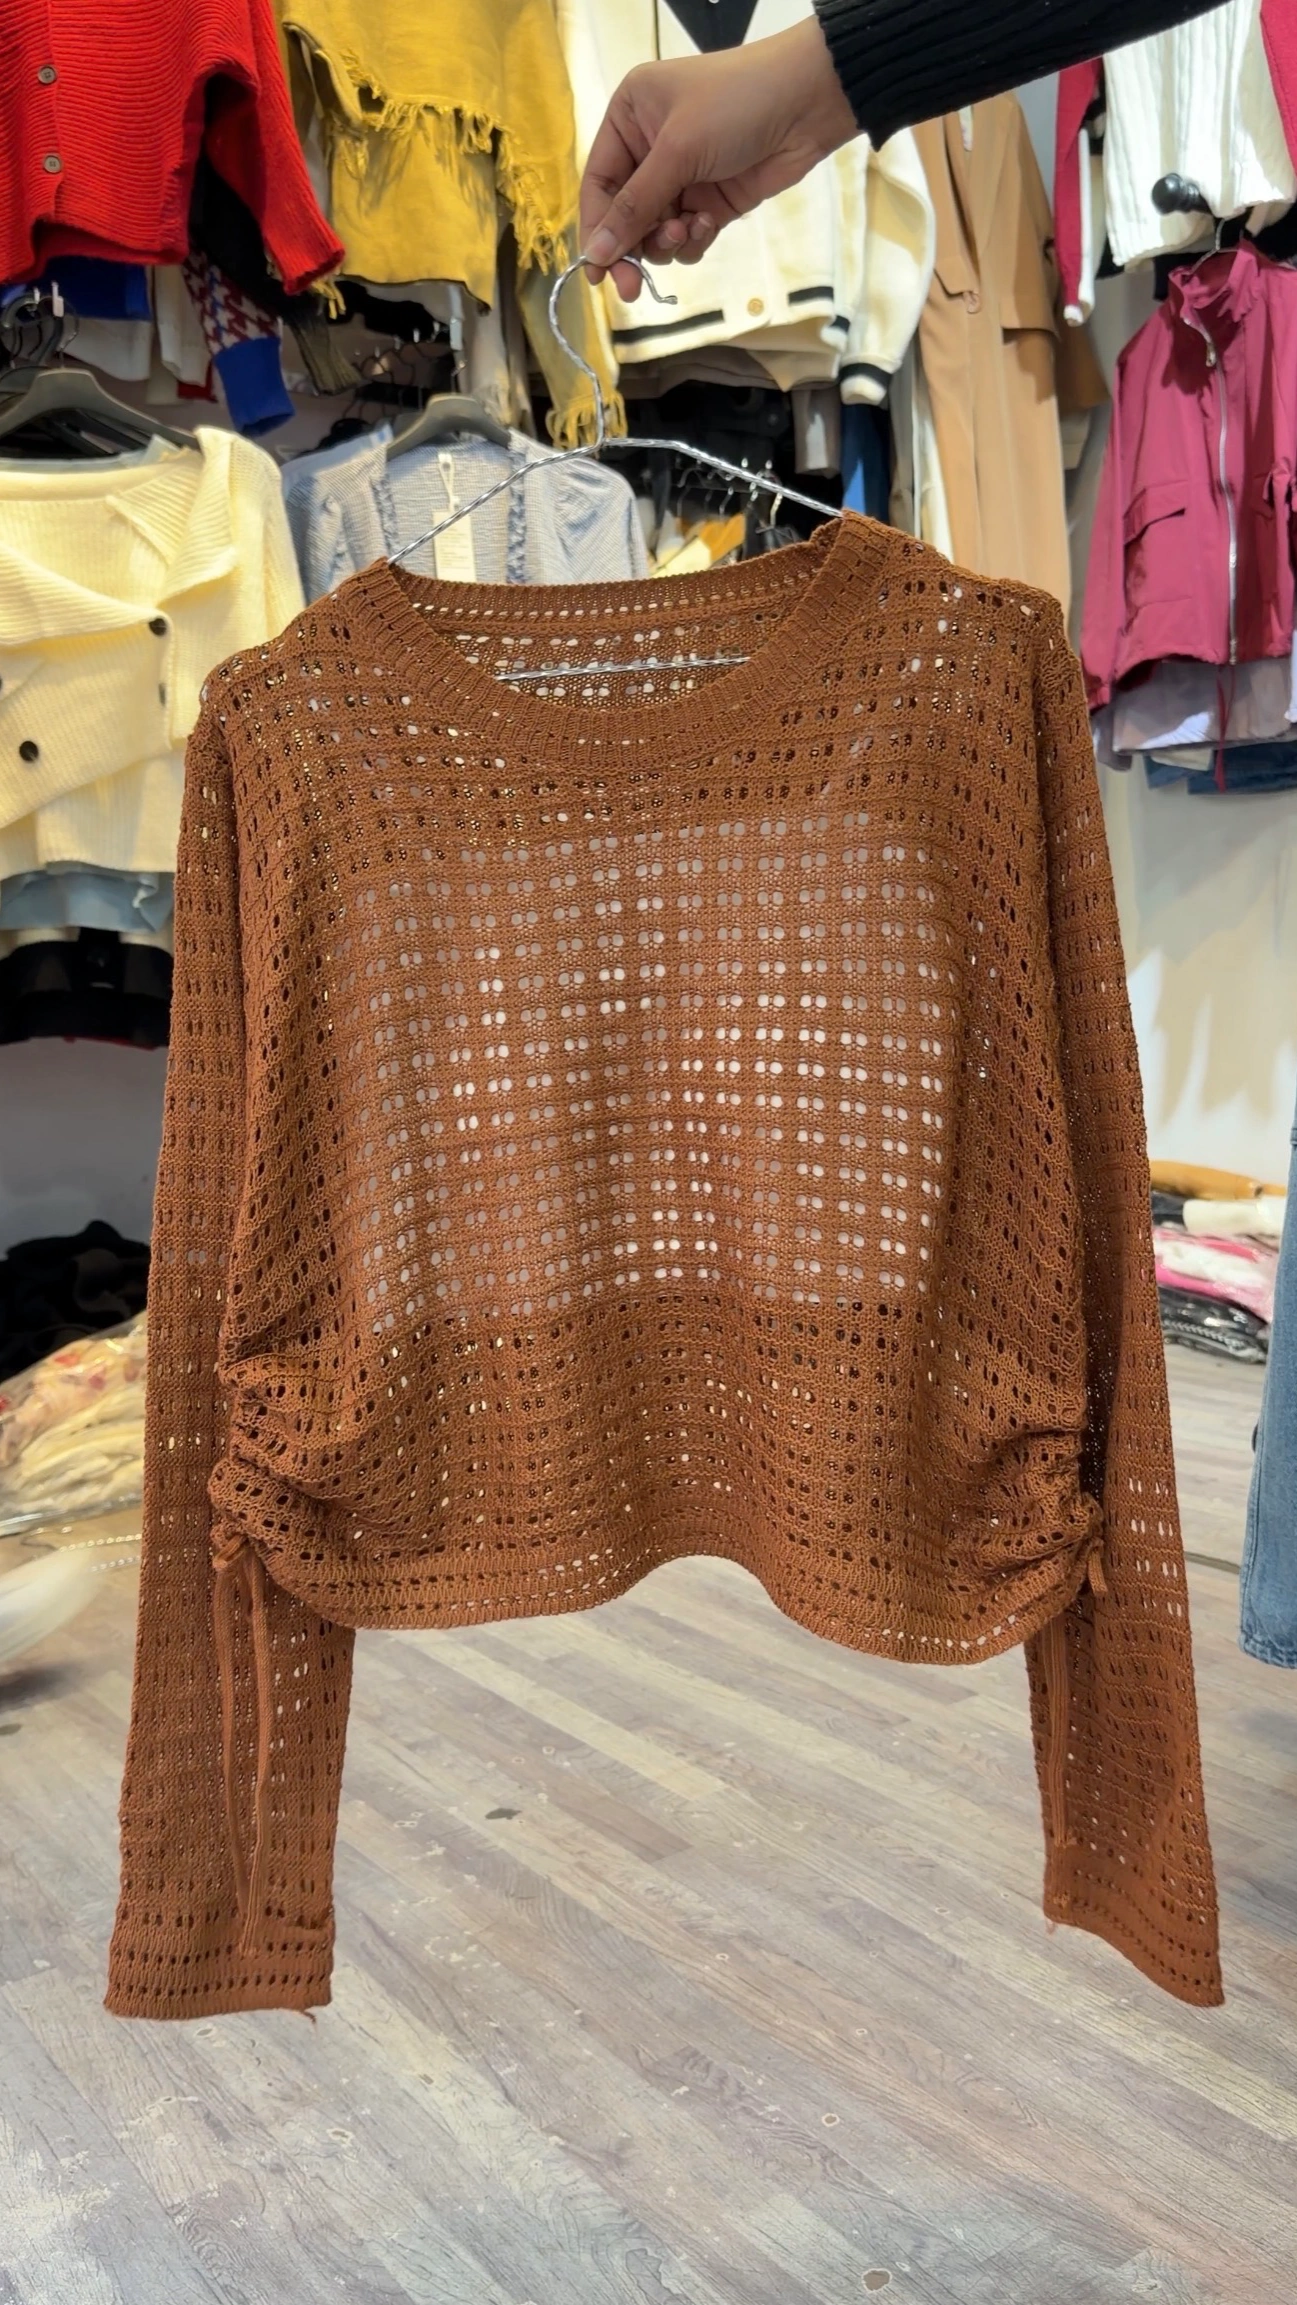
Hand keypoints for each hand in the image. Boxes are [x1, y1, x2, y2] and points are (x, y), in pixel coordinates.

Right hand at [579, 18, 857, 300]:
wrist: (806, 103)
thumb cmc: (735, 105)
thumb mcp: (677, 151)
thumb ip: (635, 207)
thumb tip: (596, 254)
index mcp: (629, 117)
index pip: (599, 184)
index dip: (596, 230)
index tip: (596, 274)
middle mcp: (649, 147)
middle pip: (623, 216)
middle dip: (632, 248)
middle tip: (632, 289)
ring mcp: (681, 177)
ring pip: (655, 232)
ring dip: (667, 241)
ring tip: (689, 228)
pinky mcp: (710, 201)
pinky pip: (686, 237)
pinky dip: (693, 240)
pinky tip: (709, 223)